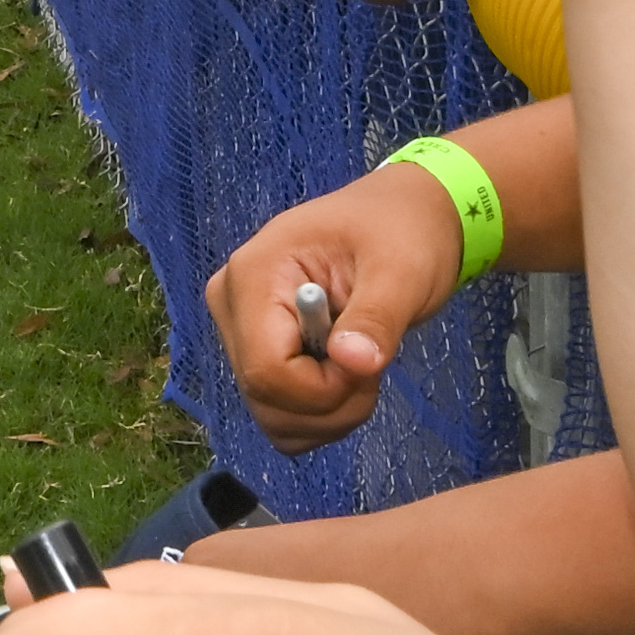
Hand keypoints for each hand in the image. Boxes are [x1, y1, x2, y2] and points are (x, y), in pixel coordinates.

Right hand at [203, 159, 477, 448]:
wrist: (402, 218)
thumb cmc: (401, 232)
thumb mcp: (402, 270)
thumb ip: (376, 317)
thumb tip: (352, 362)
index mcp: (254, 274)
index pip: (266, 370)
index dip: (323, 389)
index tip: (369, 364)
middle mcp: (232, 304)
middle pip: (264, 397)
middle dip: (330, 406)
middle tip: (374, 365)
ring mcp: (239, 331)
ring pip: (271, 415)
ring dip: (328, 416)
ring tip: (363, 367)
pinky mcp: (256, 353)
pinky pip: (279, 414)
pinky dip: (319, 416)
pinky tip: (345, 378)